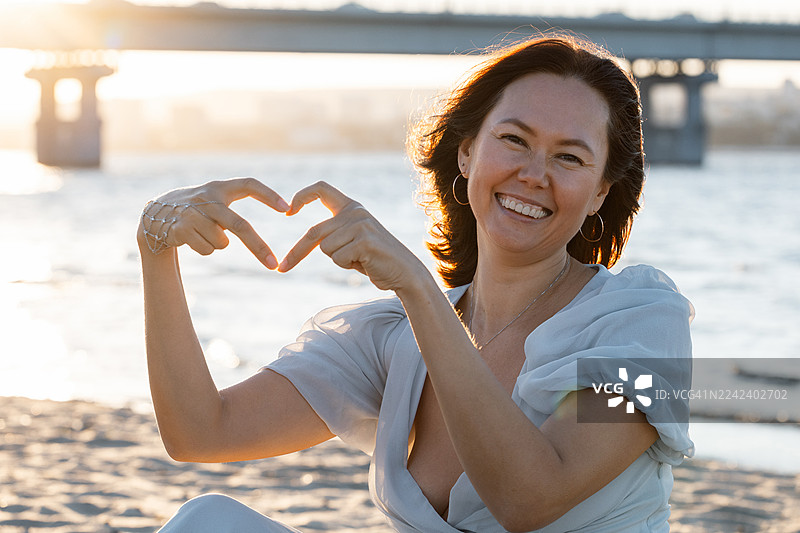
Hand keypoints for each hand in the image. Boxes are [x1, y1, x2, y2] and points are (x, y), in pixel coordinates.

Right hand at [138, 177, 289, 269]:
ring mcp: (192, 213)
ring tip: (201, 232)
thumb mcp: (213, 202)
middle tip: (274, 265)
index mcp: (219, 188)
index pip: (248, 184)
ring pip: (222, 243)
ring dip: (217, 244)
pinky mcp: (181, 229)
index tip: (287, 208)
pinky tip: (190, 238)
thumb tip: (252, 227)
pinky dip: (204, 249)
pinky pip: (207, 250)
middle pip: (239, 225)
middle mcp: (207, 198)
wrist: (153, 215)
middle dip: (258, 247)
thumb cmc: (196, 210)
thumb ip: (232, 213)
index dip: (267, 194)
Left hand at [278, 181, 424, 291]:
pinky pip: (338, 258)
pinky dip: (347, 265)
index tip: (287, 212)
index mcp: (351, 207)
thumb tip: (307, 240)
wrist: (405, 272)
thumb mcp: (352, 240)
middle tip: (282, 268)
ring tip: (360, 259)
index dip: (301, 196)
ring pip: (326, 248)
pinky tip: (366, 263)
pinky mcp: (364, 240)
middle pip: (314, 232)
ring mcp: (360, 225)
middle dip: (297, 252)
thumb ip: (334, 233)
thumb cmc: (375, 260)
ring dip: (338, 260)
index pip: (321, 189)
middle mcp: (355, 212)